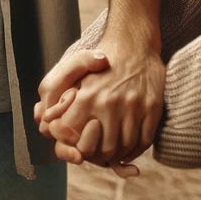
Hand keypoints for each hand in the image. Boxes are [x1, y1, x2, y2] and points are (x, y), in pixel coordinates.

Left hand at [42, 41, 164, 171]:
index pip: (77, 140)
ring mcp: (133, 107)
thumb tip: (47, 123)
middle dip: (100, 157)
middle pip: (103, 150)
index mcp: (86, 97)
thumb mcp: (75, 76)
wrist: (133, 42)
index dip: (76, 148)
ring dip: (120, 155)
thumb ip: (61, 101)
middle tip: (100, 156)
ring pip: (126, 147)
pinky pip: (144, 141)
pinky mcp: (152, 108)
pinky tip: (131, 147)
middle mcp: (109, 103)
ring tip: (115, 153)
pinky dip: (137, 149)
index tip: (79, 148)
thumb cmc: (101, 61)